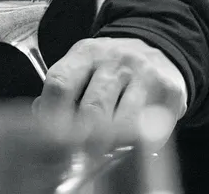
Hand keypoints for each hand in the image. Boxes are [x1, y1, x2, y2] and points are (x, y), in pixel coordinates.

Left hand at [34, 37, 187, 147]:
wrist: (160, 52)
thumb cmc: (113, 70)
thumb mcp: (84, 68)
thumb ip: (63, 91)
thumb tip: (42, 116)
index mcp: (86, 53)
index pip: (60, 84)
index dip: (51, 117)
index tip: (49, 141)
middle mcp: (116, 59)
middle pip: (91, 109)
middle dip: (82, 140)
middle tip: (77, 156)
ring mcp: (144, 73)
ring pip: (121, 123)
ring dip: (109, 145)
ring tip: (103, 151)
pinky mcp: (167, 90)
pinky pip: (147, 130)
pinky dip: (135, 144)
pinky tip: (129, 142)